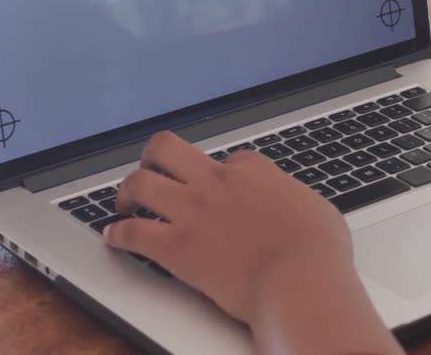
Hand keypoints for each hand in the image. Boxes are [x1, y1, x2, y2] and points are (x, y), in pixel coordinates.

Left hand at [108, 131, 352, 323]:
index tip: (220, 187)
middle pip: (167, 148)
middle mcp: (216, 183)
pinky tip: (113, 237)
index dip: (221, 172)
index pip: (228, 158)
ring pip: (141, 183)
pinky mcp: (177, 248)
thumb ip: (295, 200)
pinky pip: (133, 234)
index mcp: (252, 172)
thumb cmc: (317, 252)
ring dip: (127, 191)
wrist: (300, 281)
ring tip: (125, 202)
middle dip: (153, 156)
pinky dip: (118, 234)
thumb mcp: (316, 209)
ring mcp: (193, 213)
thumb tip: (295, 206)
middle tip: (151, 170)